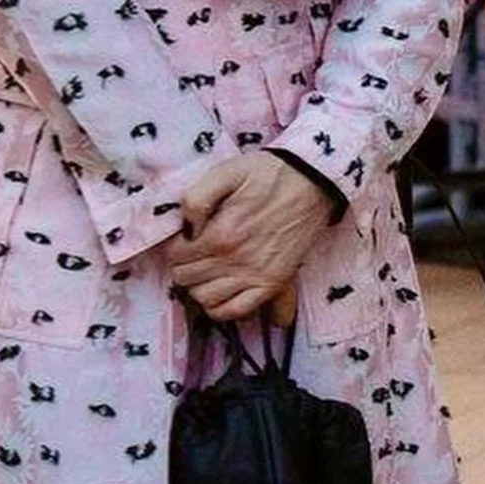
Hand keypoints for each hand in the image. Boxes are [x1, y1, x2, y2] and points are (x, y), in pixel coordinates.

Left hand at [168, 154, 333, 323]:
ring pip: (205, 299)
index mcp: (221, 233)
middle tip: (191, 252)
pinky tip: (220, 290)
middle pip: (186, 279)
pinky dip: (221, 307)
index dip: (174, 246)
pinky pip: (235, 311)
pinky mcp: (273, 284)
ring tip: (205, 270)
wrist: (310, 182)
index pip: (175, 256)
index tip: (182, 238)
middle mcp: (236, 260)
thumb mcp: (225, 172)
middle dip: (183, 265)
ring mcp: (256, 276)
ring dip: (198, 286)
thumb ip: (197, 197)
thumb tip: (184, 226)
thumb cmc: (266, 174)